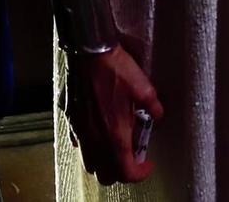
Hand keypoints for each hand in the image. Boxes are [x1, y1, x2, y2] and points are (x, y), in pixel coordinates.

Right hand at [65, 41, 163, 184]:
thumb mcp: (144, 88)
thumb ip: (154, 107)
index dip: (140, 174)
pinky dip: (90, 147)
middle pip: (106, 175)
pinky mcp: (71, 120)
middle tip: (132, 157)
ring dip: (104, 162)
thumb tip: (157, 115)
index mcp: (115, 134)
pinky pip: (79, 145)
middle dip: (121, 172)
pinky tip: (98, 132)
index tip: (147, 164)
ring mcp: (81, 131)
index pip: (126, 172)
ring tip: (116, 147)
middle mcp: (95, 138)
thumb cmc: (115, 69)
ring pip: (90, 163)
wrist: (89, 52)